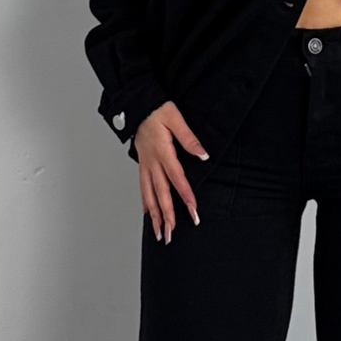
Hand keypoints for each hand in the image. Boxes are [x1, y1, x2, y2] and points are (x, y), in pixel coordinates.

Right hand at [135, 101, 208, 242]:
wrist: (137, 105)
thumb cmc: (157, 110)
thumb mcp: (176, 119)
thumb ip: (189, 138)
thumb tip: (203, 154)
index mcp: (163, 152)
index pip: (176, 179)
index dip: (185, 196)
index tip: (193, 211)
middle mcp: (152, 163)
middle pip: (161, 193)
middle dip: (167, 216)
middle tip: (172, 235)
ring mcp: (145, 165)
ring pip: (149, 195)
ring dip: (154, 216)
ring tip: (159, 233)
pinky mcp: (142, 164)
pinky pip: (143, 187)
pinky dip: (145, 202)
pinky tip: (148, 214)